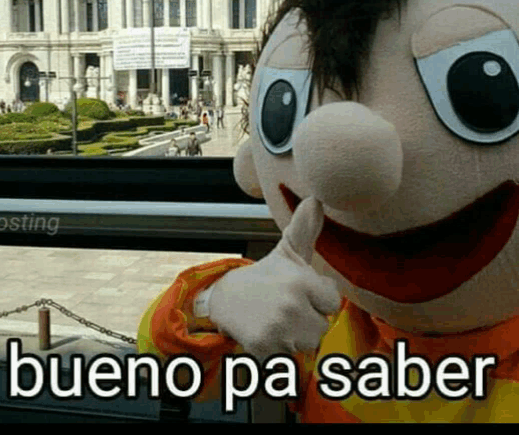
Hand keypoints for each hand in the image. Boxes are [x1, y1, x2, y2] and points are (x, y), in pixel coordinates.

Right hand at [205, 197, 340, 359]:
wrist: (224, 297)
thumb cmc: (263, 276)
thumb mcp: (286, 253)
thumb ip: (306, 230)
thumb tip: (316, 199)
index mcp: (300, 281)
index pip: (332, 302)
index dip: (317, 298)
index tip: (299, 292)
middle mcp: (291, 305)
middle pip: (321, 327)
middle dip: (306, 319)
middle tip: (285, 307)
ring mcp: (278, 328)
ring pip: (307, 344)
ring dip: (294, 336)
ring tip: (277, 320)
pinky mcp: (264, 348)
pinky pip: (289, 357)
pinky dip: (279, 350)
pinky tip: (267, 333)